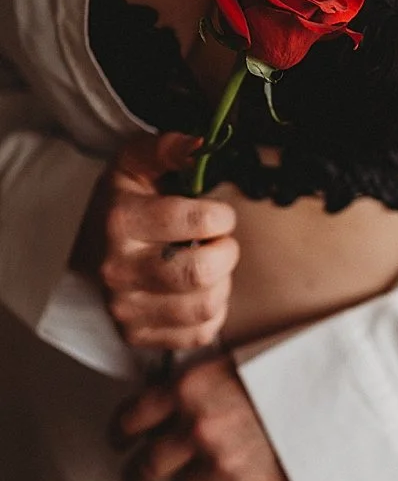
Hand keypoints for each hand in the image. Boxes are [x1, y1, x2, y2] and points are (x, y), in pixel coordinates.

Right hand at [74, 131, 239, 361]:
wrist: (87, 245)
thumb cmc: (122, 203)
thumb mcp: (137, 163)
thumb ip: (168, 148)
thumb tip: (201, 144)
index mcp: (121, 221)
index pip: (194, 222)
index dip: (221, 217)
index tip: (218, 215)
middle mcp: (119, 270)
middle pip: (201, 272)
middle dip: (226, 253)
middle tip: (220, 242)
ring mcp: (126, 308)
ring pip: (206, 306)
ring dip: (222, 284)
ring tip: (210, 266)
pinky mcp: (138, 336)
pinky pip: (200, 333)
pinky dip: (212, 313)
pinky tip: (199, 293)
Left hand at [110, 355, 300, 480]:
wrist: (337, 401)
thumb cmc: (288, 375)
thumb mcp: (233, 362)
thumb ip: (197, 385)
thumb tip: (169, 408)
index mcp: (188, 388)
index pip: (132, 417)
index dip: (119, 432)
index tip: (118, 441)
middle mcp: (198, 429)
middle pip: (147, 464)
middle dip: (135, 475)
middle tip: (132, 479)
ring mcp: (222, 464)